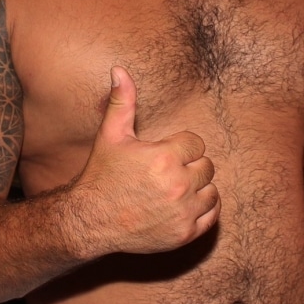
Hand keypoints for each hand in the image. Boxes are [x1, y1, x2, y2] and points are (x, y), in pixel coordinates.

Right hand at [67, 66, 217, 256]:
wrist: (90, 221)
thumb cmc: (101, 175)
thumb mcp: (111, 135)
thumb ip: (121, 101)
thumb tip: (119, 69)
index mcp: (165, 157)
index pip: (196, 143)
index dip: (178, 147)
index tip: (161, 155)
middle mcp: (178, 185)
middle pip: (206, 166)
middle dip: (189, 166)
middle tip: (164, 173)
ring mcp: (183, 212)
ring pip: (211, 189)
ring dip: (198, 188)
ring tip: (172, 189)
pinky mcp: (185, 234)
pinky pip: (212, 215)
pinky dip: (203, 209)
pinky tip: (183, 205)